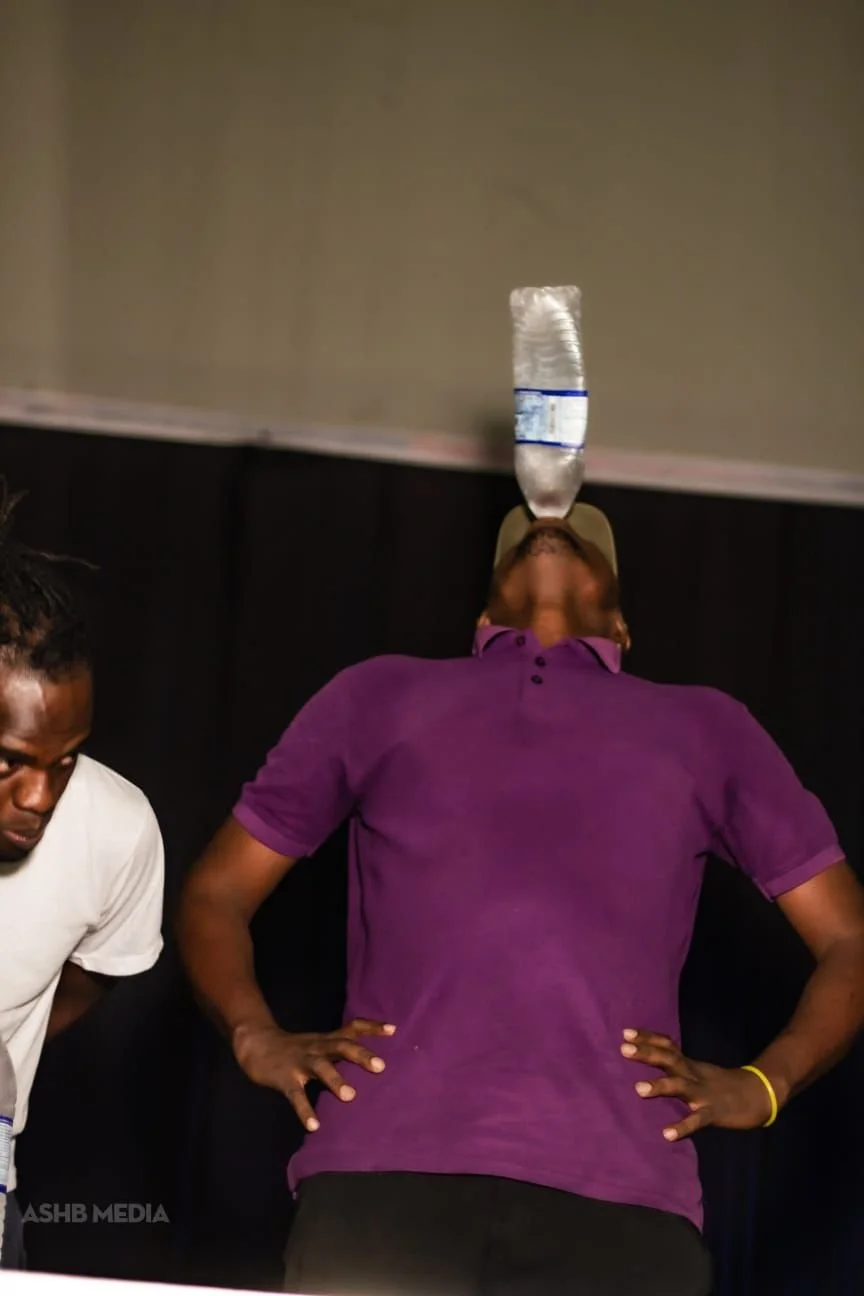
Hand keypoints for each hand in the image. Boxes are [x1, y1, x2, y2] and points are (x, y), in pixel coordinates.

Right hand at [233, 1017, 395, 1131]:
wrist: (256, 1044)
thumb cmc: (296, 1048)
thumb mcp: (320, 1043)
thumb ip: (342, 1045)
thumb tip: (371, 1053)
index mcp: (327, 1040)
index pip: (352, 1028)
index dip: (372, 1028)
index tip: (393, 1030)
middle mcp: (317, 1048)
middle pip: (341, 1046)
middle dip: (360, 1055)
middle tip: (380, 1066)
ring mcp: (300, 1063)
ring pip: (320, 1068)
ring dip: (335, 1080)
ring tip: (350, 1097)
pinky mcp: (284, 1079)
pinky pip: (296, 1096)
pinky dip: (305, 1110)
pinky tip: (314, 1125)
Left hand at [620, 1029, 775, 1141]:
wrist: (759, 1095)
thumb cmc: (721, 1085)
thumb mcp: (697, 1070)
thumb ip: (677, 1064)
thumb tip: (654, 1055)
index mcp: (689, 1065)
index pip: (666, 1046)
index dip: (647, 1038)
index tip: (625, 1033)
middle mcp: (693, 1075)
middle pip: (668, 1059)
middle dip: (646, 1053)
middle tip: (623, 1048)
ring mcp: (703, 1093)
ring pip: (680, 1087)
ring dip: (660, 1086)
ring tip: (638, 1089)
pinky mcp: (714, 1113)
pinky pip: (697, 1121)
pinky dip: (682, 1127)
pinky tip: (667, 1134)